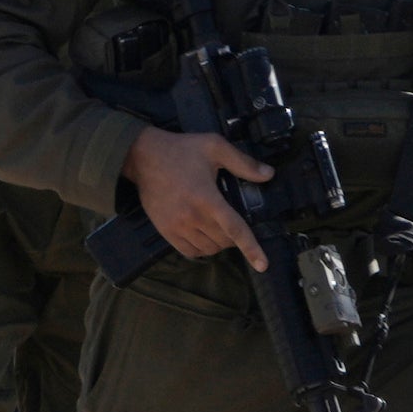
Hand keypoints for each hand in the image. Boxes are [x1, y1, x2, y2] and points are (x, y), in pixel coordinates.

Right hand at [119, 127, 273, 266]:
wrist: (142, 156)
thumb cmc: (180, 150)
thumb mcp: (215, 146)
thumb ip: (243, 162)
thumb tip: (269, 175)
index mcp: (207, 198)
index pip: (235, 229)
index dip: (251, 248)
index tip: (263, 265)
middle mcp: (192, 217)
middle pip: (223, 241)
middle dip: (234, 236)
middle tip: (233, 220)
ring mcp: (176, 226)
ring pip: (208, 249)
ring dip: (219, 243)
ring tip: (218, 228)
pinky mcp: (165, 230)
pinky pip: (189, 251)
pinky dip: (202, 249)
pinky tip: (204, 236)